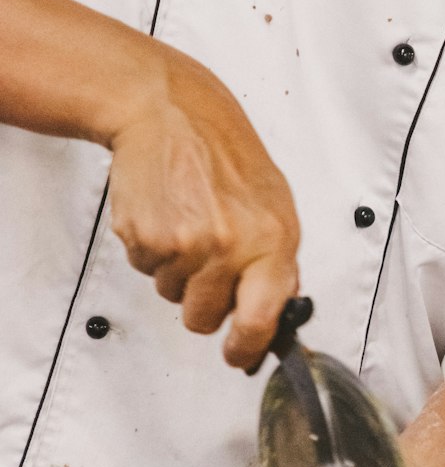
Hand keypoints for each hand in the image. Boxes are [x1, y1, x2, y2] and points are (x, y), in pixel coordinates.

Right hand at [107, 49, 299, 368]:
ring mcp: (184, 243)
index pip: (262, 320)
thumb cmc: (224, 152)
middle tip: (204, 262)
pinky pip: (145, 269)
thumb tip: (276, 310)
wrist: (169, 111)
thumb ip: (277, 259)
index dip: (246, 348)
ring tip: (187, 223)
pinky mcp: (145, 236)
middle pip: (204, 318)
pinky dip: (151, 249)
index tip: (238, 355)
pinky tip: (165, 213)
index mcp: (272, 240)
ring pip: (172, 295)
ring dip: (176, 272)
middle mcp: (230, 246)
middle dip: (202, 302)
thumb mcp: (275, 202)